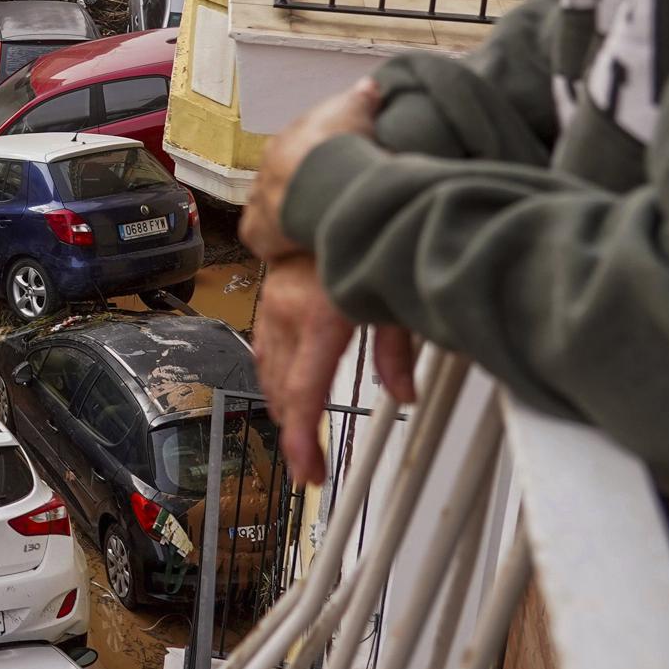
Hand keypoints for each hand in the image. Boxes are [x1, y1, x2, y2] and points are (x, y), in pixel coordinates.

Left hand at [239, 78, 381, 263]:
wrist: (324, 177)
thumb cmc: (341, 143)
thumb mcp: (356, 110)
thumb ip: (361, 98)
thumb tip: (368, 86)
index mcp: (285, 142)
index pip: (297, 153)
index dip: (317, 162)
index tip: (334, 170)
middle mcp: (265, 169)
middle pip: (282, 181)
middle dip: (301, 188)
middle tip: (328, 199)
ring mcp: (258, 200)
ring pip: (271, 208)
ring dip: (288, 216)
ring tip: (316, 224)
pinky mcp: (255, 231)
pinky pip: (263, 239)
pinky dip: (277, 244)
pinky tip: (297, 248)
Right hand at [254, 256, 421, 484]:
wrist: (323, 197)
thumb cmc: (363, 236)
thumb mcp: (393, 297)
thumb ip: (397, 351)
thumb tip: (405, 394)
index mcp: (319, 317)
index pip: (304, 394)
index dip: (302, 441)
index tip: (308, 471)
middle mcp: (287, 314)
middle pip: (282, 392)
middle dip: (296, 433)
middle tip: (312, 465)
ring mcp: (273, 306)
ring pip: (267, 373)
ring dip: (282, 407)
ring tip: (300, 436)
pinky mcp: (270, 299)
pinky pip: (263, 350)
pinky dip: (273, 378)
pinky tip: (284, 390)